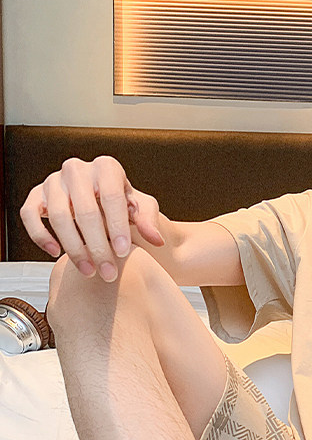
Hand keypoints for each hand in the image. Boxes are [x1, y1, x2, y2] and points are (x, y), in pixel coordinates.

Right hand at [20, 156, 163, 281]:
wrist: (103, 202)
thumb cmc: (124, 204)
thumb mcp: (143, 208)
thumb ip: (148, 220)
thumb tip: (155, 239)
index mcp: (106, 168)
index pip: (111, 197)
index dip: (117, 227)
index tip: (123, 253)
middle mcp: (77, 170)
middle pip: (84, 211)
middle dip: (97, 246)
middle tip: (108, 271)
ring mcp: (54, 181)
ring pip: (58, 216)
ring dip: (73, 248)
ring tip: (89, 271)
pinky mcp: (36, 195)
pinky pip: (29, 215)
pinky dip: (39, 235)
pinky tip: (55, 253)